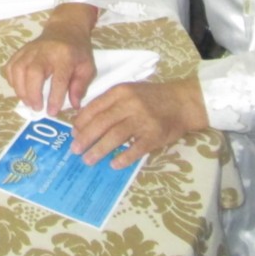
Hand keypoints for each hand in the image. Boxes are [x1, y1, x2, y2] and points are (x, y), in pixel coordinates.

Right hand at [4, 3, 98, 115]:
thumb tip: (73, 105)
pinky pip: (11, 66)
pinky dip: (12, 80)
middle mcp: (45, 51)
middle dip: (33, 93)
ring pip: (19, 69)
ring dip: (20, 89)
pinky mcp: (21, 51)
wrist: (65, 28)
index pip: (59, 79)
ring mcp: (30, 50)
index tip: (52, 112)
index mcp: (65, 56)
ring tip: (28, 102)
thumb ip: (80, 86)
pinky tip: (20, 89)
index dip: (54, 98)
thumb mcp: (87, 67)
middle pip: (33, 72)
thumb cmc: (77, 50)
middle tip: (37, 108)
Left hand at [70, 78, 207, 168]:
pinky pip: (135, 149)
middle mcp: (129, 104)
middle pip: (102, 123)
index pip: (94, 107)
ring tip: (88, 159)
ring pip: (115, 136)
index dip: (81, 122)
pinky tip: (113, 164)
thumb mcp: (128, 91)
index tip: (73, 133)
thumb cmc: (152, 97)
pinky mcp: (154, 135)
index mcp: (120, 92)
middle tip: (75, 150)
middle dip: (85, 138)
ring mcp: (142, 120)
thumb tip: (85, 120)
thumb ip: (109, 103)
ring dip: (99, 150)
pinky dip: (123, 157)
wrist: (181, 102)